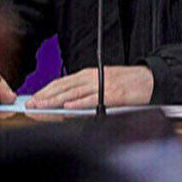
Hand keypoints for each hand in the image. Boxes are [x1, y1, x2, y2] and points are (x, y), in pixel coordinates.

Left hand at [26, 66, 153, 108]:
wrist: (151, 79)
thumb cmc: (127, 83)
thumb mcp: (101, 82)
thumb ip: (84, 92)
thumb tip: (64, 105)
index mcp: (88, 74)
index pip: (61, 82)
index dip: (45, 91)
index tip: (32, 99)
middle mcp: (93, 77)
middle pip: (64, 87)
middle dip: (45, 97)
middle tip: (30, 105)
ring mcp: (103, 85)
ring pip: (74, 93)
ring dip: (56, 100)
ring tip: (42, 107)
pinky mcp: (113, 93)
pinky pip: (93, 99)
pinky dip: (79, 103)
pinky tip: (68, 107)